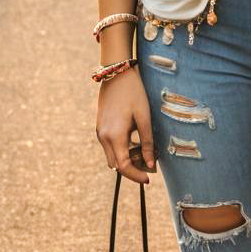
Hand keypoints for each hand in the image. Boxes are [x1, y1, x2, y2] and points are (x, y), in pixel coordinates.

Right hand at [95, 68, 156, 184]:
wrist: (117, 73)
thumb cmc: (134, 92)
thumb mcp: (144, 117)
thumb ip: (147, 142)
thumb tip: (151, 164)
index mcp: (114, 135)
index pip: (124, 166)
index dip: (136, 175)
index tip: (149, 178)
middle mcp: (103, 136)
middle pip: (116, 165)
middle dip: (132, 169)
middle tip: (150, 163)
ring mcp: (99, 132)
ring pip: (112, 157)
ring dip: (126, 159)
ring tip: (144, 150)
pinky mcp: (100, 127)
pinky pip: (109, 146)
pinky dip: (121, 149)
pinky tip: (135, 141)